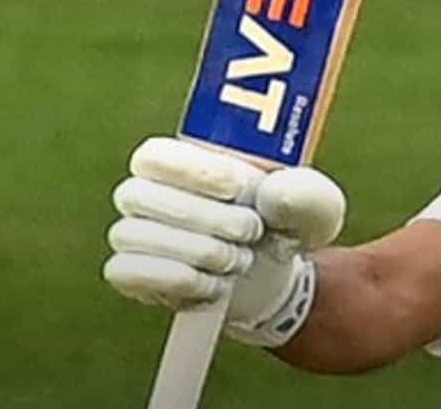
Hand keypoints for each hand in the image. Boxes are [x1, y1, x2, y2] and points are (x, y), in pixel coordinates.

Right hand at [104, 137, 345, 345]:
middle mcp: (146, 192)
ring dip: (197, 252)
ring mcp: (133, 232)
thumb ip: (305, 193)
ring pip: (135, 235)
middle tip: (251, 231)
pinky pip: (129, 271)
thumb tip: (274, 192)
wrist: (274, 273)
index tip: (238, 188)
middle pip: (140, 194)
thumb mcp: (311, 205)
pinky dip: (177, 281)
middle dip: (204, 217)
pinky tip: (214, 285)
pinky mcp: (130, 272)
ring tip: (239, 260)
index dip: (191, 169)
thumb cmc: (285, 222)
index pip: (155, 154)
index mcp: (183, 160)